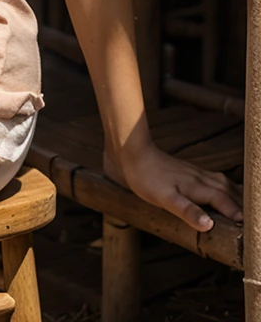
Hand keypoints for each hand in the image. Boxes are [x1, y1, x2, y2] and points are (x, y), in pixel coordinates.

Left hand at [104, 141, 242, 231]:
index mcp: (199, 187)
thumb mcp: (165, 199)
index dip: (239, 215)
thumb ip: (187, 211)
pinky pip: (214, 179)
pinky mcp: (188, 171)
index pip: (226, 203)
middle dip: (243, 205)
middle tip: (254, 220)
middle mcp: (201, 178)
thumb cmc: (146, 177)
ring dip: (236, 195)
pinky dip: (225, 187)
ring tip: (246, 206)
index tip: (252, 230)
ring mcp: (195, 173)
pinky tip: (221, 190)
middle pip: (230, 192)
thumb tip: (210, 225)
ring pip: (223, 184)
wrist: (132, 152)